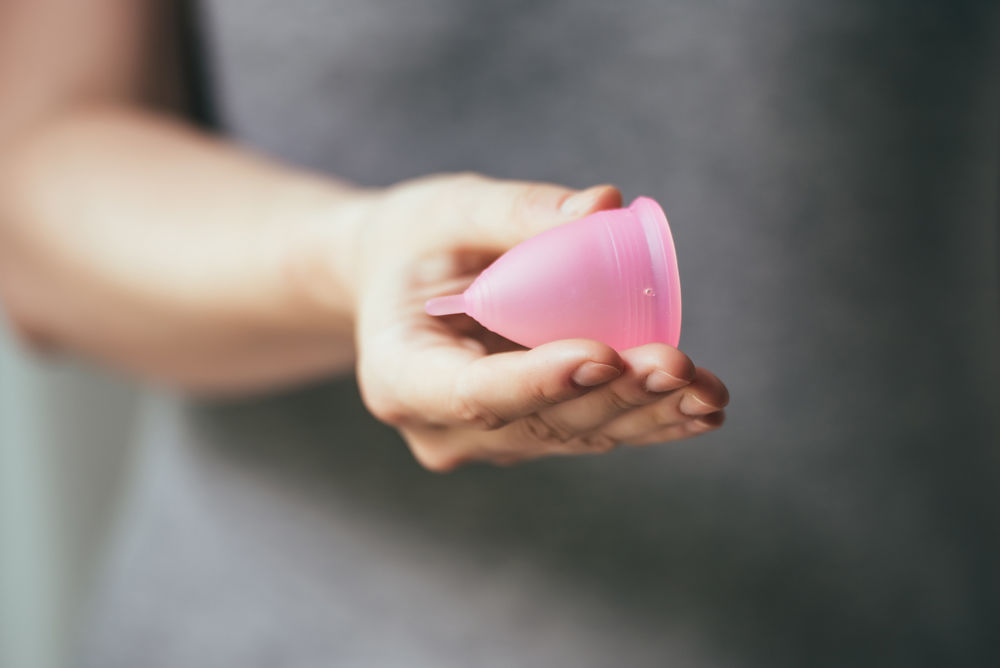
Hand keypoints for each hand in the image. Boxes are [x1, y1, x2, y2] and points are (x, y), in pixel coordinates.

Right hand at [344, 173, 728, 470]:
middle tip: (676, 365)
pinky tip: (700, 408)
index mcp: (399, 374)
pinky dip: (646, 418)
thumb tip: (605, 205)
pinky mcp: (525, 433)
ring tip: (706, 392)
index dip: (539, 381)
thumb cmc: (415, 240)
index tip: (604, 353)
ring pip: (572, 436)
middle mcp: (439, 426)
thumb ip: (518, 211)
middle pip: (536, 422)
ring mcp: (483, 440)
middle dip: (613, 396)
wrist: (400, 284)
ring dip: (644, 415)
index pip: (471, 393)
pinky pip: (588, 430)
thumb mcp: (450, 210)